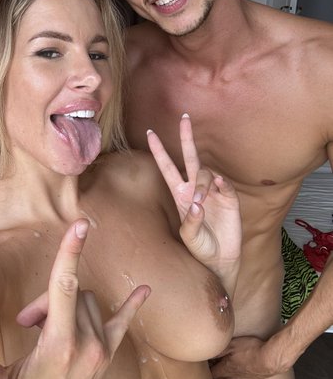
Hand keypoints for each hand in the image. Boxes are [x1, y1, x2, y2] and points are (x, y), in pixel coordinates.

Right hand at [0, 219, 149, 378]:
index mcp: (60, 345)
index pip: (66, 286)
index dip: (71, 252)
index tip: (80, 225)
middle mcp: (87, 344)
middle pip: (74, 292)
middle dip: (48, 299)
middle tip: (26, 323)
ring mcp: (100, 351)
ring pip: (89, 302)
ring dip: (66, 306)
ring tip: (43, 331)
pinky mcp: (104, 358)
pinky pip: (122, 324)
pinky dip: (132, 306)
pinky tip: (144, 291)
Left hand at [147, 114, 240, 288]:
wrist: (220, 260)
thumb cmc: (200, 247)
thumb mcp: (189, 237)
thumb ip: (192, 221)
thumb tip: (198, 202)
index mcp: (180, 194)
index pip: (167, 167)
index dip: (159, 151)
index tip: (149, 132)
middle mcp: (195, 189)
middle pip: (190, 157)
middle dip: (186, 138)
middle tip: (184, 118)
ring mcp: (213, 192)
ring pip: (206, 173)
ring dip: (202, 183)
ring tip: (202, 199)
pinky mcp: (229, 199)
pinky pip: (224, 185)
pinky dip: (221, 184)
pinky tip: (219, 186)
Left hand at [211, 335, 287, 378]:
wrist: (271, 359)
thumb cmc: (251, 349)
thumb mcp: (232, 345)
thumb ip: (219, 350)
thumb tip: (208, 354)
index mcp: (227, 368)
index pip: (212, 373)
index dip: (208, 368)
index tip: (207, 362)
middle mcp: (234, 377)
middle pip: (221, 378)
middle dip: (217, 371)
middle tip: (216, 362)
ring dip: (227, 376)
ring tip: (226, 369)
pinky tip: (239, 376)